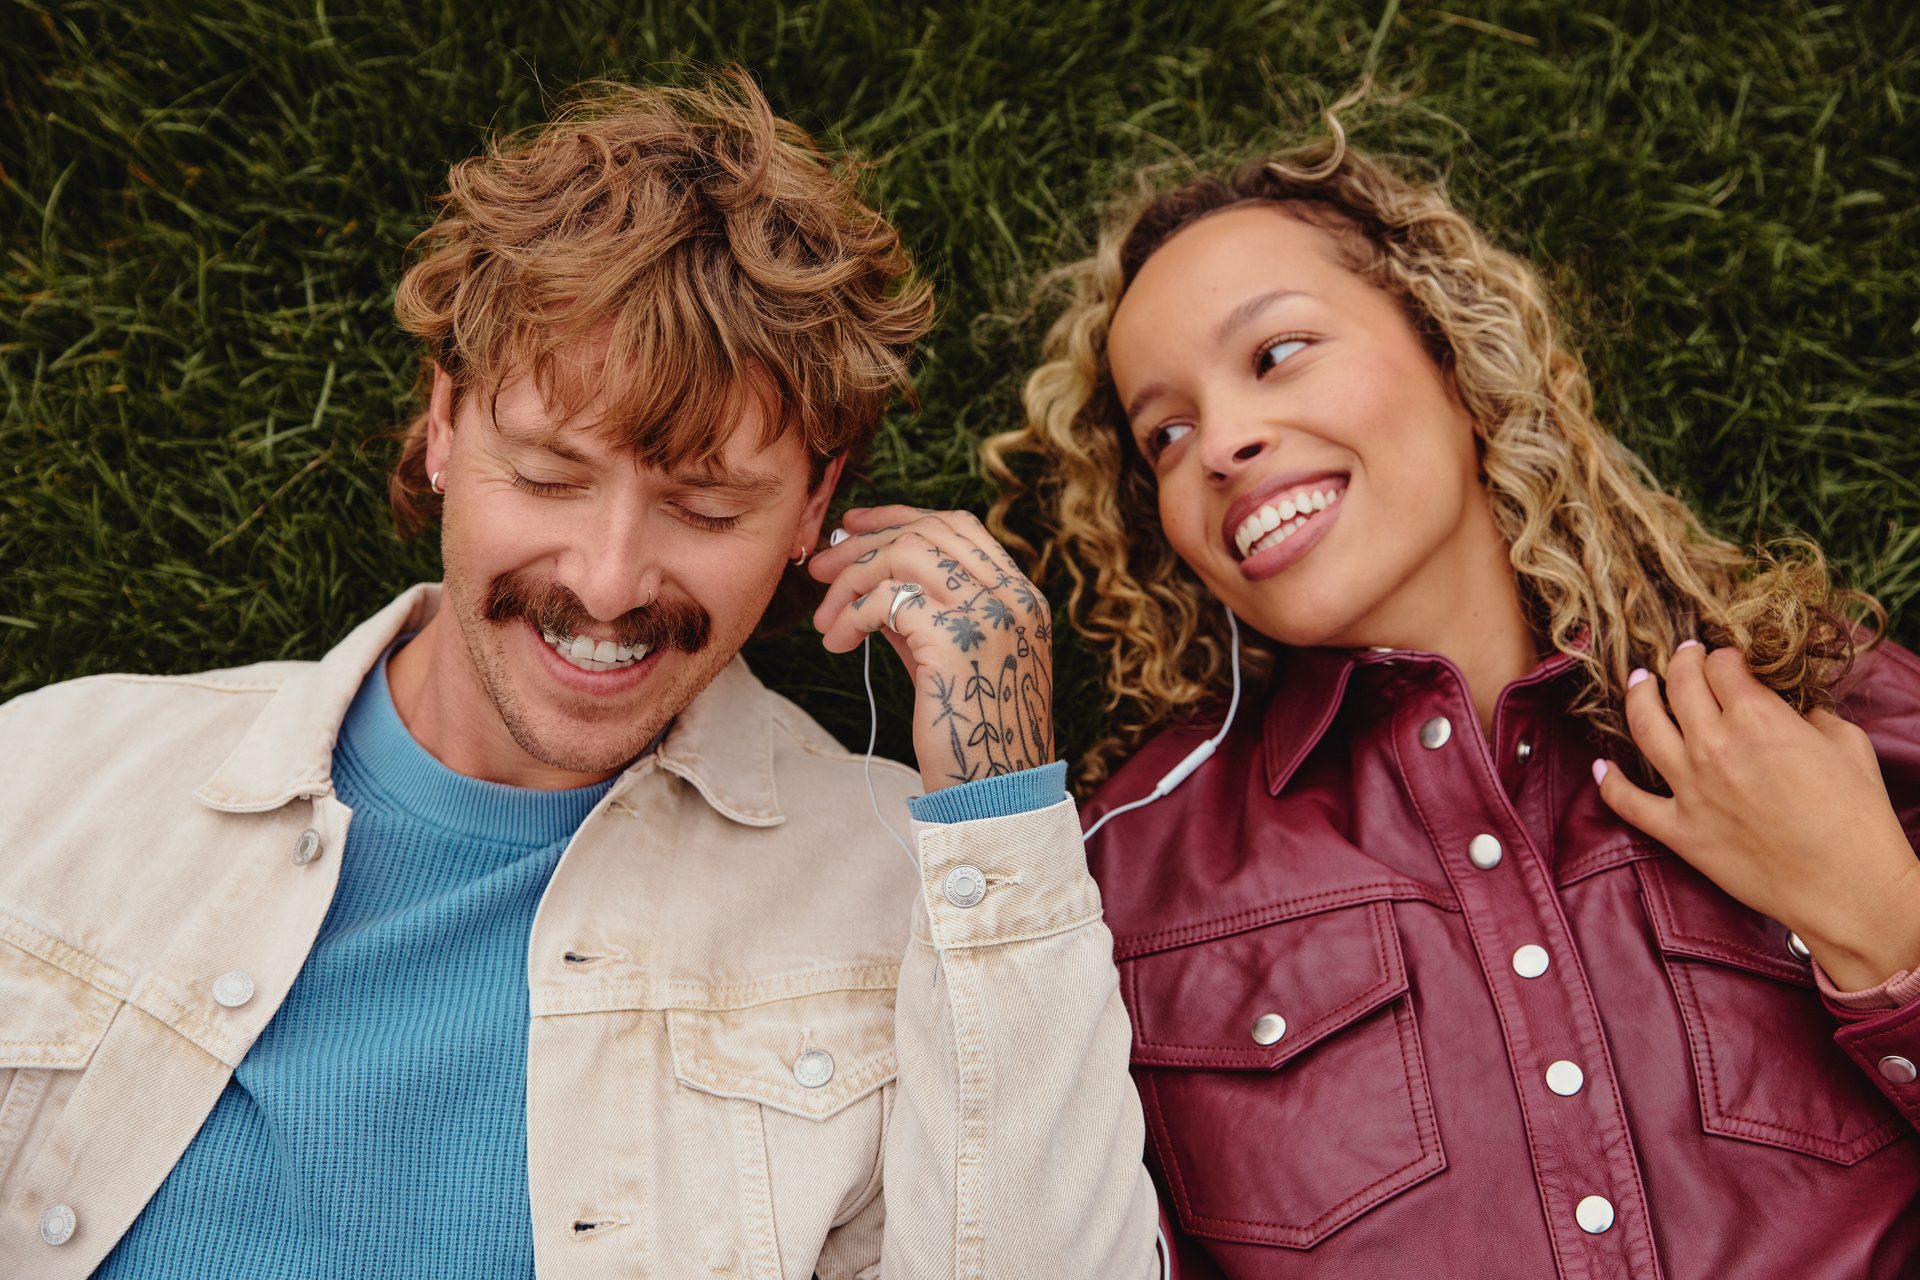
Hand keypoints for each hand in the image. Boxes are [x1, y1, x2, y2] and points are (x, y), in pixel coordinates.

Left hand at [808, 504, 1054, 793]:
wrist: (992, 792)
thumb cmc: (968, 731)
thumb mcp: (948, 658)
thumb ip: (922, 612)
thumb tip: (865, 575)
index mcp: (1020, 597)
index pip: (959, 526)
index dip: (899, 517)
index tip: (853, 526)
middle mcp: (1013, 599)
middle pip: (926, 534)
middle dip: (863, 544)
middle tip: (820, 568)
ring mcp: (990, 617)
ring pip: (904, 557)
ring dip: (852, 581)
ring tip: (826, 617)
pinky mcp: (955, 642)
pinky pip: (887, 602)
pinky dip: (852, 616)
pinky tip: (838, 643)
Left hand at [1596, 641, 1919, 989]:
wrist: (1847, 888)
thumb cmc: (1858, 819)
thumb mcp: (1848, 747)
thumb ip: (1814, 718)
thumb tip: (1794, 713)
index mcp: (1758, 719)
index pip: (1722, 667)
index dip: (1724, 657)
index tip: (1727, 660)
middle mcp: (1715, 746)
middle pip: (1680, 685)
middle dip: (1680, 662)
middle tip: (1682, 656)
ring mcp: (1690, 787)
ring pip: (1643, 726)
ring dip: (1637, 697)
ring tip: (1639, 682)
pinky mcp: (1678, 830)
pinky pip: (1626, 801)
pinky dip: (1609, 781)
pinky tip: (1602, 766)